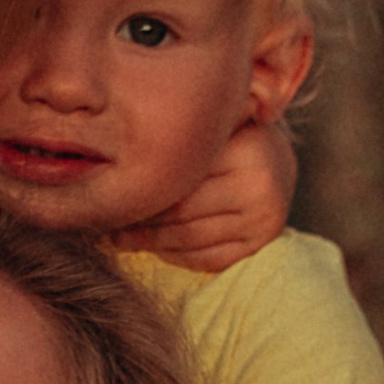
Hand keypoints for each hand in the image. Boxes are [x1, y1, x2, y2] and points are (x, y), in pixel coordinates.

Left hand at [113, 110, 296, 271]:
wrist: (278, 160)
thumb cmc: (229, 137)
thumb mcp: (210, 124)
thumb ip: (180, 134)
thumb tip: (110, 146)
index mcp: (245, 149)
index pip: (178, 179)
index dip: (139, 189)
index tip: (107, 192)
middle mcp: (260, 186)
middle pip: (180, 212)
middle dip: (139, 219)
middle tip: (105, 222)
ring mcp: (264, 220)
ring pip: (190, 240)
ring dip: (149, 243)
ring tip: (120, 240)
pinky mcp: (263, 244)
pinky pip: (207, 259)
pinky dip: (175, 257)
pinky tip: (153, 248)